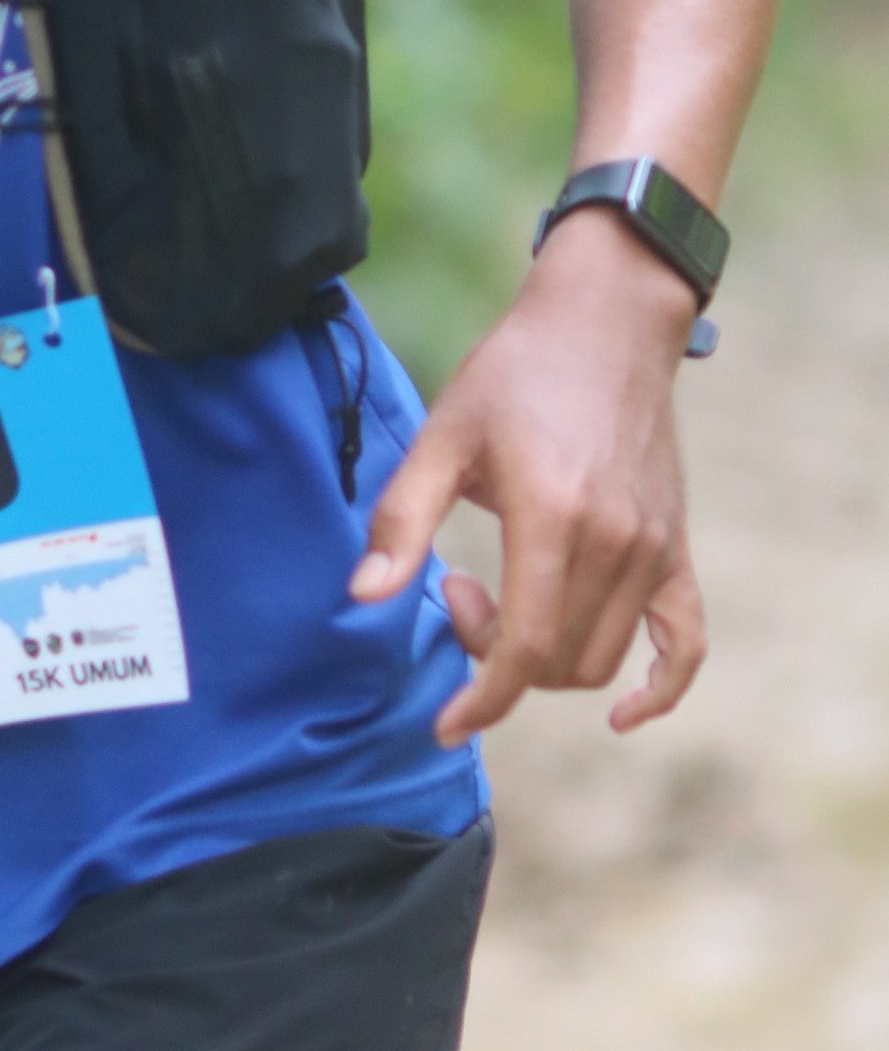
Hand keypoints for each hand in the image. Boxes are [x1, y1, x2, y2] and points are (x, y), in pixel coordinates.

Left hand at [349, 210, 707, 743]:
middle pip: (559, 660)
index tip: (445, 725)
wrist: (605, 325)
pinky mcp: (676, 547)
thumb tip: (364, 597)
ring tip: (498, 589)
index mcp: (553, 516)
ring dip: (544, 657)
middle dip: (495, 656)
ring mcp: (655, 548)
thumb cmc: (514, 374)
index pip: (527, 649)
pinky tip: (621, 711)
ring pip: (602, 658)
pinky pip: (686, 642)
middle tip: (454, 587)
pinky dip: (659, 687)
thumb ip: (402, 518)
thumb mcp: (443, 433)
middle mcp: (616, 542)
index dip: (483, 699)